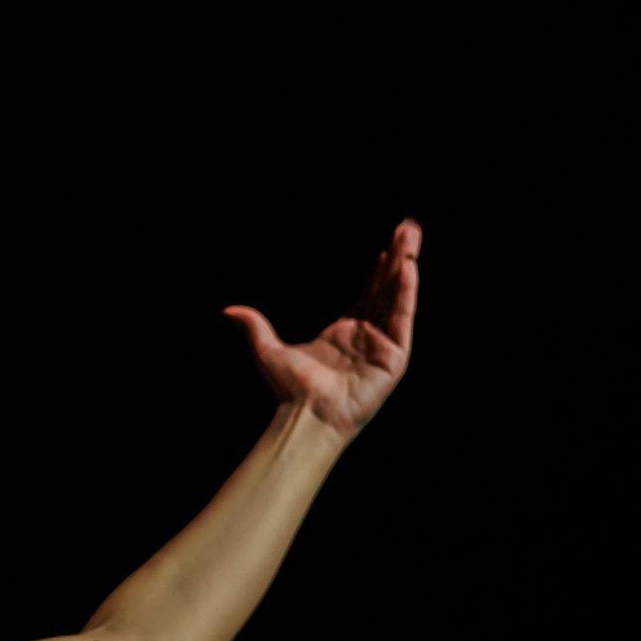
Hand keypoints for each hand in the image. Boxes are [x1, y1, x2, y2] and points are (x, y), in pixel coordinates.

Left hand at [222, 218, 420, 438]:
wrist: (305, 414)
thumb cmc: (289, 389)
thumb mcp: (267, 349)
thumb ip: (254, 326)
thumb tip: (227, 311)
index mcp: (345, 331)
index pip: (368, 289)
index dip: (380, 265)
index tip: (390, 240)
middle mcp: (367, 335)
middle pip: (386, 286)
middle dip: (398, 255)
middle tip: (410, 226)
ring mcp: (383, 345)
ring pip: (397, 297)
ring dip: (405, 267)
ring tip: (412, 238)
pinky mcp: (394, 357)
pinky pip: (402, 319)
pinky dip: (406, 294)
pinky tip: (409, 269)